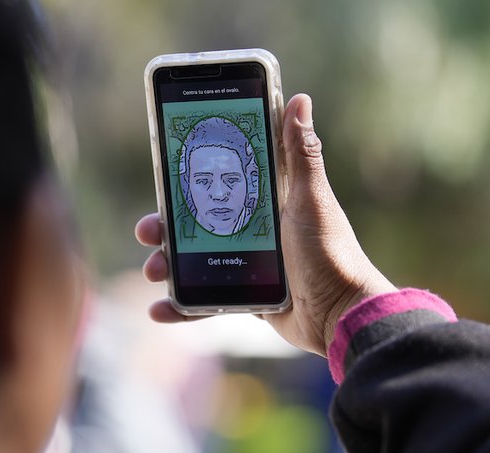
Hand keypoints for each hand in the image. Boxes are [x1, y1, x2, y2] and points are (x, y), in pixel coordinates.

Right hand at [135, 94, 395, 355]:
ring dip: (166, 265)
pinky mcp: (246, 298)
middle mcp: (253, 231)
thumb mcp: (311, 200)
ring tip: (154, 269)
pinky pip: (205, 300)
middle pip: (196, 223)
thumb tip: (299, 99)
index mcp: (267, 202)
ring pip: (194, 261)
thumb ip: (301, 154)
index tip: (164, 175)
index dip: (188, 180)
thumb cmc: (330, 254)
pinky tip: (158, 309)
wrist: (341, 316)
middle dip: (165, 227)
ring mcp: (247, 265)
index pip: (219, 183)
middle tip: (148, 229)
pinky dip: (180, 306)